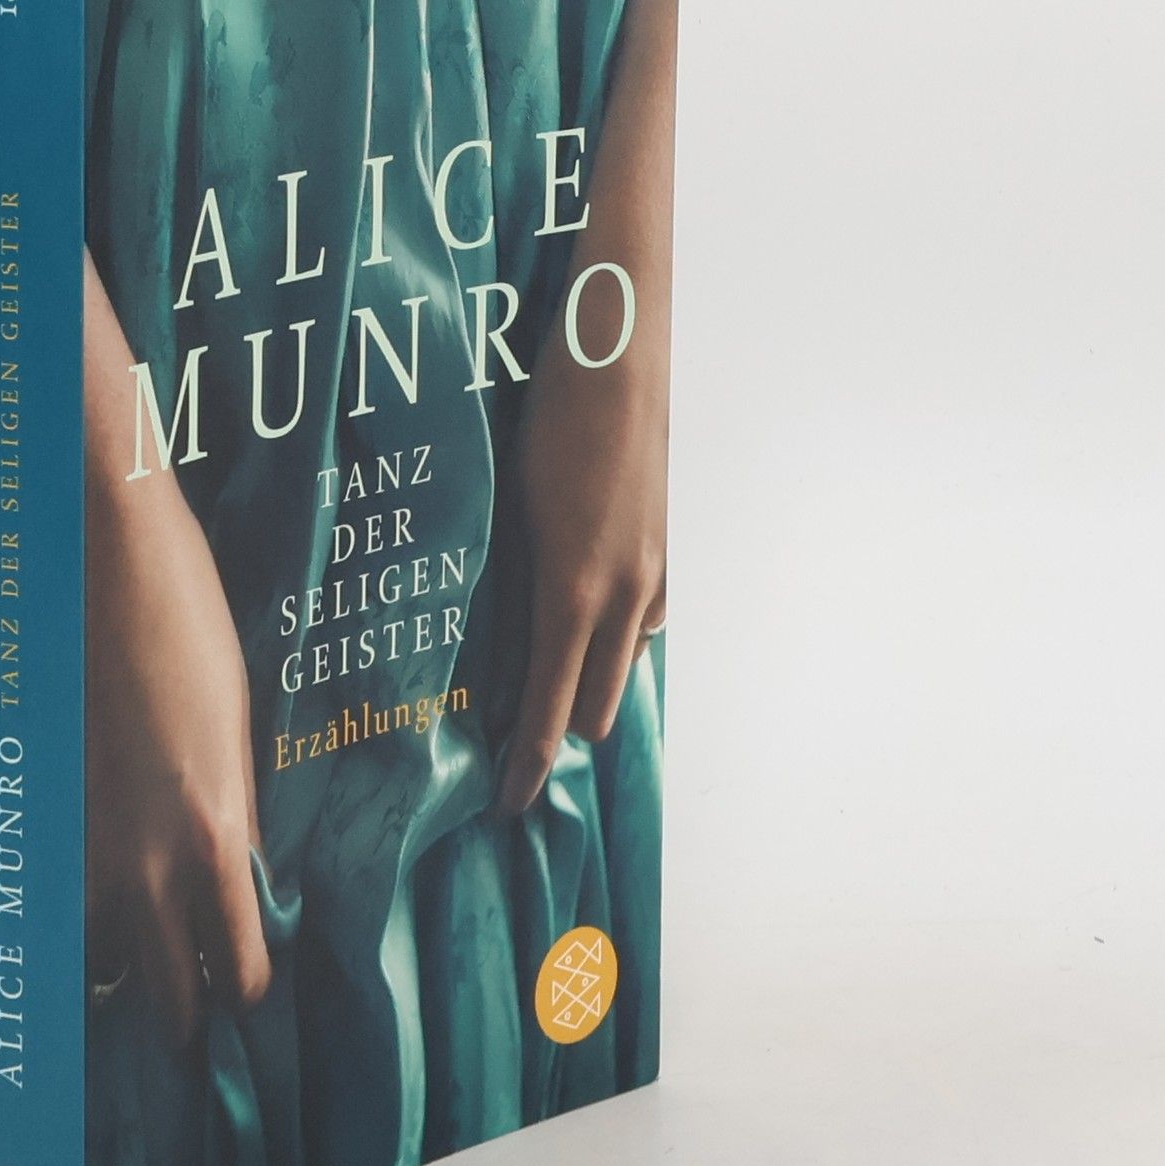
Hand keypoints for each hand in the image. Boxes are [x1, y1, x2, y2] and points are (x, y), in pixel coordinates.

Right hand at [85, 440, 269, 1045]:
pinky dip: (80, 927)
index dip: (246, 997)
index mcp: (217, 838)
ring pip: (101, 966)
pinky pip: (64, 904)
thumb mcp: (236, 733)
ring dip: (124, 978)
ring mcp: (86, 845)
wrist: (108, 564)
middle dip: (185, 1019)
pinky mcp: (44, 813)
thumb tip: (230, 873)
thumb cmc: (191, 632)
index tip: (252, 1006)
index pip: (240, 969)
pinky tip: (91, 928)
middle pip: (168, 996)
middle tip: (197, 1024)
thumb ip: (232, 817)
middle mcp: (149, 863)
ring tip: (139, 986)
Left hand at [496, 303, 668, 815]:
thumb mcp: (508, 518)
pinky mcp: (669, 554)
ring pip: (622, 665)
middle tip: (509, 736)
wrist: (620, 361)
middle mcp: (626, 598)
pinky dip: (611, 639)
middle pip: (597, 707)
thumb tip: (495, 670)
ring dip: (586, 682)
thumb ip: (507, 599)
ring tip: (539, 672)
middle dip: (558, 731)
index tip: (507, 804)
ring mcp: (657, 577)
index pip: (551, 711)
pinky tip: (582, 615)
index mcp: (574, 594)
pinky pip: (642, 624)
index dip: (528, 765)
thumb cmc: (547, 430)